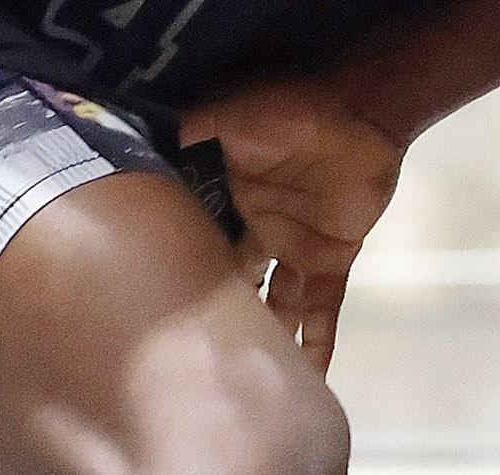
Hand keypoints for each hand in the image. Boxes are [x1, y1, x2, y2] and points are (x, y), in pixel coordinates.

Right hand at [178, 77, 401, 374]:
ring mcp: (299, 249)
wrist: (360, 111)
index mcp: (235, 201)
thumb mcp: (233, 114)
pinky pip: (325, 309)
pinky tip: (311, 378)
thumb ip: (194, 126)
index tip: (159, 311)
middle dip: (221, 317)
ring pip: (278, 308)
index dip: (186, 273)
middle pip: (238, 284)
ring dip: (268, 342)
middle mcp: (262, 232)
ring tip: (245, 388)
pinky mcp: (334, 259)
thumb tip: (140, 131)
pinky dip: (320, 342)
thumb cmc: (293, 110)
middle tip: (192, 362)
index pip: (205, 244)